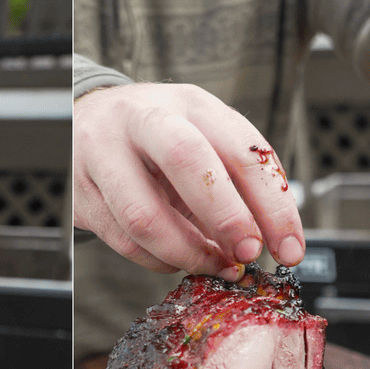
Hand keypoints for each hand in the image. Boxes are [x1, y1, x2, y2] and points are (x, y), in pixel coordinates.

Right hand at [73, 83, 304, 281]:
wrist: (82, 122)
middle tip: (248, 253)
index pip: (241, 149)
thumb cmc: (157, 139)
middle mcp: (143, 120)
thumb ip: (236, 182)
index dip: (272, 205)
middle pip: (187, 160)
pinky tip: (177, 259)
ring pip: (144, 216)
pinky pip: (124, 241)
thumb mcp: (202, 138)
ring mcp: (103, 154)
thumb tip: (269, 240)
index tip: (289, 248)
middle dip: (226, 217)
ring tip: (212, 264)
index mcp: (189, 104)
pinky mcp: (80, 192)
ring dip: (187, 253)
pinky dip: (158, 261)